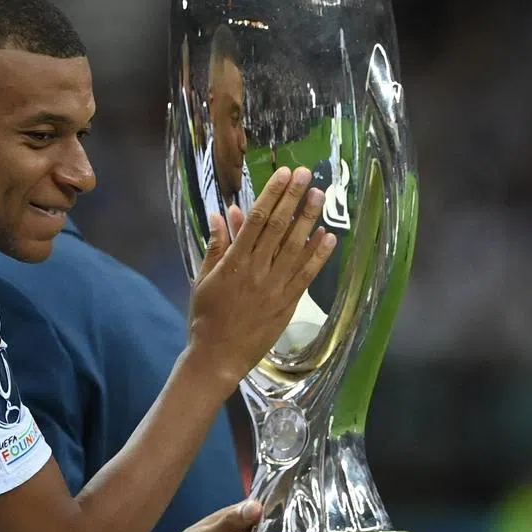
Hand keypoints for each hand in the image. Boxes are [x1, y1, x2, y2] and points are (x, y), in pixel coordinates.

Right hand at [186, 166, 336, 388]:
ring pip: (296, 247)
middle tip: (306, 174)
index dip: (272, 194)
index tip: (283, 174)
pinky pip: (307, 274)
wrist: (218, 356)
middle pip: (279, 227)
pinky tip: (328, 236)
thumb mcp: (203, 279)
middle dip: (293, 198)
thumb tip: (222, 215)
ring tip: (319, 196)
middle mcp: (258, 270)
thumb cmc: (205, 317)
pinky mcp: (288, 303)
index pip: (257, 220)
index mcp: (234, 262)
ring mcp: (276, 287)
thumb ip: (216, 247)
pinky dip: (319, 255)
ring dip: (309, 219)